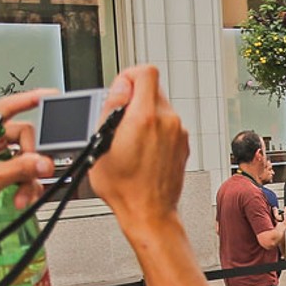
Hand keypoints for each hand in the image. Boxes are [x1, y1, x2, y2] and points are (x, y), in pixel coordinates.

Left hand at [0, 91, 52, 261]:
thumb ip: (18, 168)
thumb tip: (42, 161)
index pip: (4, 107)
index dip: (27, 100)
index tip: (48, 96)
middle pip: (21, 136)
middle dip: (29, 159)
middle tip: (32, 173)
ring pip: (24, 156)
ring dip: (27, 177)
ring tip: (22, 195)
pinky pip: (21, 170)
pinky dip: (24, 185)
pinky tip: (20, 198)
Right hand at [89, 66, 189, 226]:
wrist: (149, 213)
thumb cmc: (124, 188)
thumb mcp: (101, 144)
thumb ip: (111, 109)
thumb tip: (120, 88)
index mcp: (146, 118)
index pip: (146, 72)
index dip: (128, 76)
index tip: (119, 91)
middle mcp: (168, 122)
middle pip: (152, 88)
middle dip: (134, 98)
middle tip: (119, 120)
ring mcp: (179, 133)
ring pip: (160, 107)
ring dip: (144, 114)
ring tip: (129, 139)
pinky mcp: (184, 144)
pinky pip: (167, 124)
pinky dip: (155, 129)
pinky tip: (142, 148)